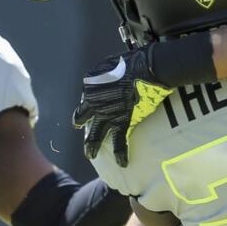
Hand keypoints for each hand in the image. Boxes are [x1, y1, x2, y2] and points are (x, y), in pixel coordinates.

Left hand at [73, 48, 173, 166]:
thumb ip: (106, 74)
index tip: (97, 102)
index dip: (93, 100)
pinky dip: (120, 153)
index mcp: (90, 84)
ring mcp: (107, 113)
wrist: (146, 68)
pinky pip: (119, 141)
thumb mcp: (112, 63)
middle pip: (83, 116)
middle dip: (81, 122)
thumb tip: (107, 79)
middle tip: (80, 128)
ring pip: (96, 133)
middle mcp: (94, 101)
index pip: (87, 96)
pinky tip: (122, 162)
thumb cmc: (133, 62)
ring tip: (90, 154)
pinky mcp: (122, 122)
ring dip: (92, 145)